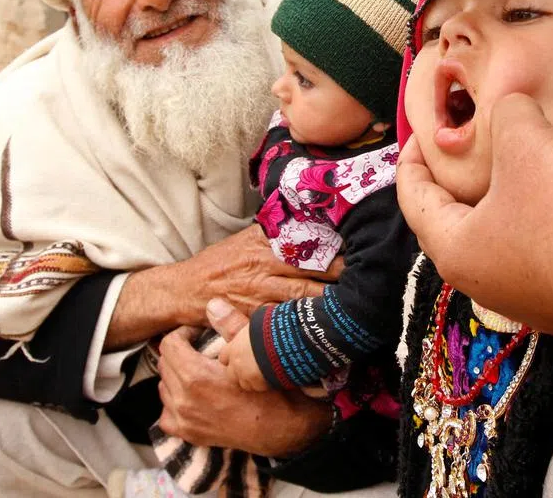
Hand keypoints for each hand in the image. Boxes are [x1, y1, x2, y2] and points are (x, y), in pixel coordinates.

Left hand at [156, 301, 331, 454]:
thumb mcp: (256, 355)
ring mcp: (183, 419)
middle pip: (164, 363)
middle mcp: (184, 399)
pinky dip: (175, 402)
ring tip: (199, 371)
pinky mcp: (188, 434)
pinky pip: (166, 413)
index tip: (198, 334)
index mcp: (196, 376)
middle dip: (179, 352)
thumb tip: (214, 304)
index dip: (183, 333)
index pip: (169, 344)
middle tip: (200, 349)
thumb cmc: (273, 391)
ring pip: (164, 387)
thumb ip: (231, 327)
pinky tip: (194, 396)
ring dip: (176, 376)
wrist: (283, 430)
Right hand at [172, 224, 343, 325]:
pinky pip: (283, 321)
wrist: (183, 289)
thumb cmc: (219, 263)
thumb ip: (274, 235)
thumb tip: (308, 223)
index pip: (306, 245)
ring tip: (358, 304)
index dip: (335, 249)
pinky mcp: (253, 317)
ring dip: (329, 302)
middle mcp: (263, 267)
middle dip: (340, 277)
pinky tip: (326, 329)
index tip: (360, 248)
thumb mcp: (245, 240)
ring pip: (301, 298)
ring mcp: (258, 294)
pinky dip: (305, 324)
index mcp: (264, 244)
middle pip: (310, 272)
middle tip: (370, 277)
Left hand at [398, 93, 552, 341]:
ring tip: (516, 172)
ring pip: (501, 243)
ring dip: (503, 205)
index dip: (411, 160)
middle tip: (463, 153)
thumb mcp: (527, 142)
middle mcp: (484, 287)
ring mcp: (530, 303)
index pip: (415, 201)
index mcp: (456, 251)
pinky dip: (539, 226)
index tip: (419, 134)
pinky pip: (541, 258)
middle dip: (456, 185)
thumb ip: (507, 115)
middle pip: (455, 225)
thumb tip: (512, 109)